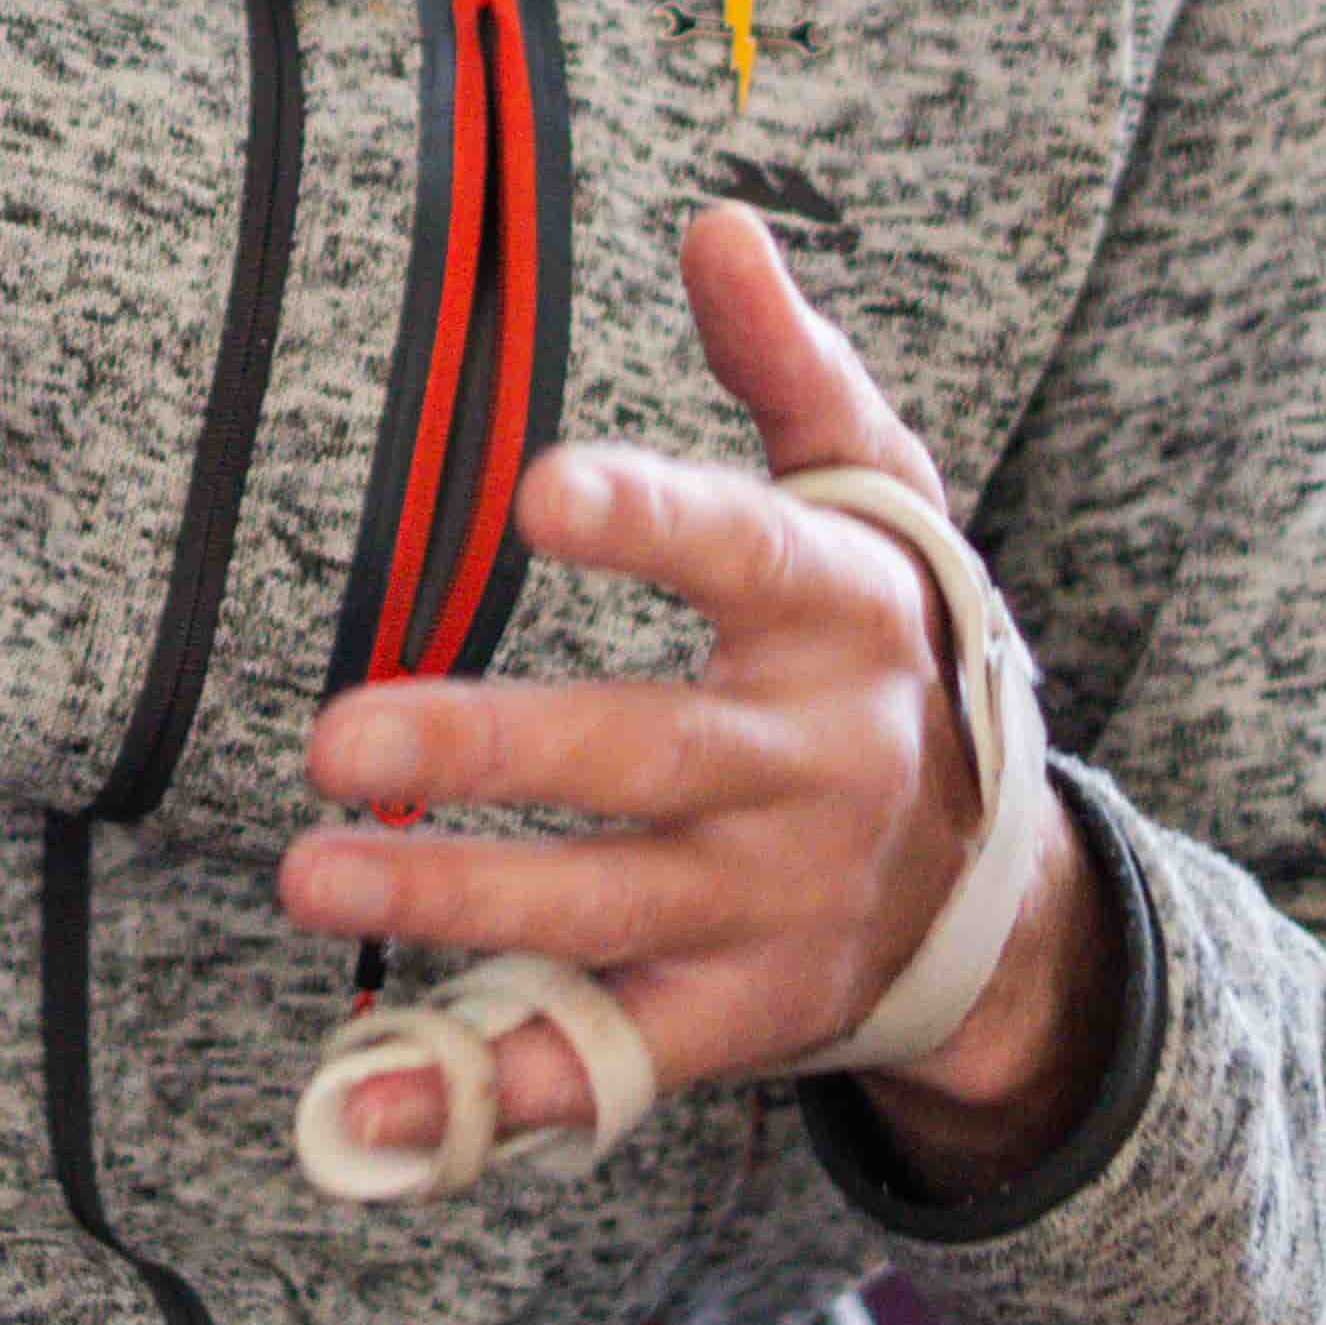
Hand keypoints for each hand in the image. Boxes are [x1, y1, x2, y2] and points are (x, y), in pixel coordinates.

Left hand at [276, 208, 1109, 1191]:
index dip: (649, 523)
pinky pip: (601, 1061)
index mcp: (836, 618)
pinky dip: (482, 1092)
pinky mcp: (729, 1017)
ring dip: (453, 900)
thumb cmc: (896, 654)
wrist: (1011, 890)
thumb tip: (717, 226)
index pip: (742, 556)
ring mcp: (767, 905)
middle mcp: (807, 769)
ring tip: (314, 872)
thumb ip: (787, 368)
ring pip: (599, 909)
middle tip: (338, 733)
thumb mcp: (878, 502)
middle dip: (490, 748)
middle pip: (638, 757)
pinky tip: (367, 1099)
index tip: (538, 491)